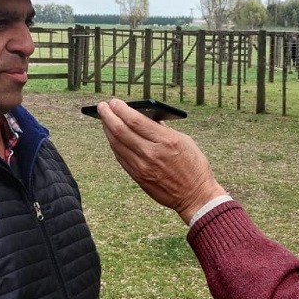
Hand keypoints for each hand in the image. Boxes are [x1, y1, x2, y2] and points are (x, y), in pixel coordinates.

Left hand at [97, 98, 226, 223]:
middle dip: (108, 116)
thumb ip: (164, 129)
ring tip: (104, 119)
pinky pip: (121, 158)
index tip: (114, 102)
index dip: (121, 109)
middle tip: (102, 107)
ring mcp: (143, 167)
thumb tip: (145, 117)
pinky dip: (114, 145)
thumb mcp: (184, 141)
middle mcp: (151, 153)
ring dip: (108, 129)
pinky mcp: (139, 178)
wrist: (195, 196)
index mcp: (166, 140)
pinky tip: (112, 137)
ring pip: (117, 144)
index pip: (136, 121)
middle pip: (121, 131)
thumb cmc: (194, 166)